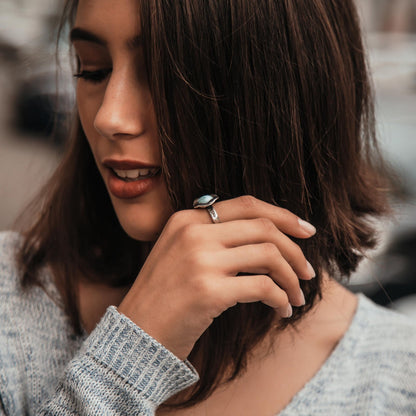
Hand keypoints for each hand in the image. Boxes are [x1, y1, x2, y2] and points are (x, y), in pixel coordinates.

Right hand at [118, 196, 315, 359]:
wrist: (135, 334)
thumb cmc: (164, 296)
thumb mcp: (180, 253)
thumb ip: (213, 237)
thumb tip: (265, 238)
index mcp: (186, 219)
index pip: (248, 205)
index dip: (284, 215)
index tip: (306, 231)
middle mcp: (193, 233)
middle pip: (264, 228)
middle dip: (295, 250)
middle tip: (308, 271)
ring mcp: (200, 260)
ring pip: (268, 255)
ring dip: (291, 277)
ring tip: (296, 295)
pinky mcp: (208, 291)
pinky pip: (263, 287)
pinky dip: (280, 298)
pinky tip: (282, 310)